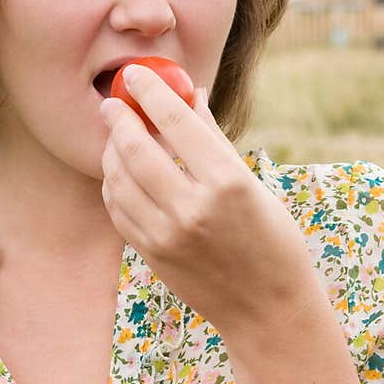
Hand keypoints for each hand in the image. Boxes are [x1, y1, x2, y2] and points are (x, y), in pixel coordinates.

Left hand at [99, 63, 318, 337]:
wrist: (268, 309)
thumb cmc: (272, 241)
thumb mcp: (253, 185)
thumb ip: (215, 139)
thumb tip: (190, 93)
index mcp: (227, 182)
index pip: (176, 122)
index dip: (150, 91)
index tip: (134, 73)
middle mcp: (193, 208)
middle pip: (137, 149)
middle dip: (119, 119)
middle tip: (111, 103)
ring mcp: (168, 236)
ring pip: (119, 180)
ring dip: (111, 151)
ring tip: (115, 137)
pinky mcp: (152, 255)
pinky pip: (118, 211)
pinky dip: (114, 186)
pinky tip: (119, 174)